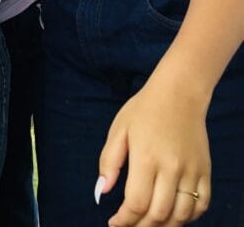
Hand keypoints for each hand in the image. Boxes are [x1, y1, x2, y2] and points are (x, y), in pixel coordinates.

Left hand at [98, 82, 210, 226]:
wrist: (179, 95)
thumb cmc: (144, 111)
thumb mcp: (118, 131)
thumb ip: (109, 162)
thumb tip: (102, 192)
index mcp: (146, 158)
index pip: (137, 203)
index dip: (124, 220)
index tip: (114, 224)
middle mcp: (172, 168)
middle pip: (159, 214)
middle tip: (129, 226)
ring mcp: (192, 172)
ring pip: (182, 215)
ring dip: (164, 226)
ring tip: (148, 223)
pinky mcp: (205, 171)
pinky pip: (201, 205)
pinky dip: (187, 217)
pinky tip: (172, 215)